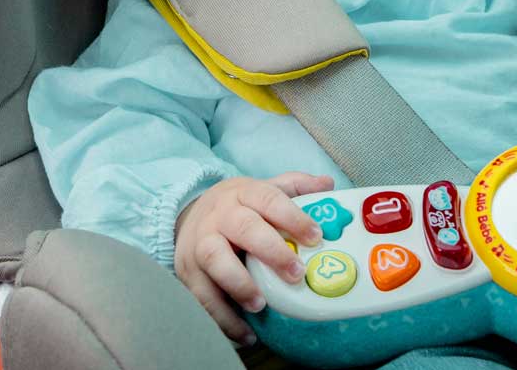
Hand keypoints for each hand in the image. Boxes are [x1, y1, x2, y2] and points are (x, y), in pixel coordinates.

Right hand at [174, 172, 333, 344]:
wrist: (188, 215)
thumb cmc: (236, 208)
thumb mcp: (260, 190)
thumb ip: (294, 187)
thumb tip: (327, 184)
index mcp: (242, 194)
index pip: (267, 198)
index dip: (292, 216)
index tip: (316, 236)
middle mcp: (220, 216)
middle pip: (243, 227)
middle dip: (270, 250)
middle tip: (296, 273)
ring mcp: (200, 243)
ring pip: (214, 258)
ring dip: (239, 283)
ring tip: (261, 304)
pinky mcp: (188, 272)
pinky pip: (202, 296)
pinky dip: (223, 317)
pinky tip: (246, 333)